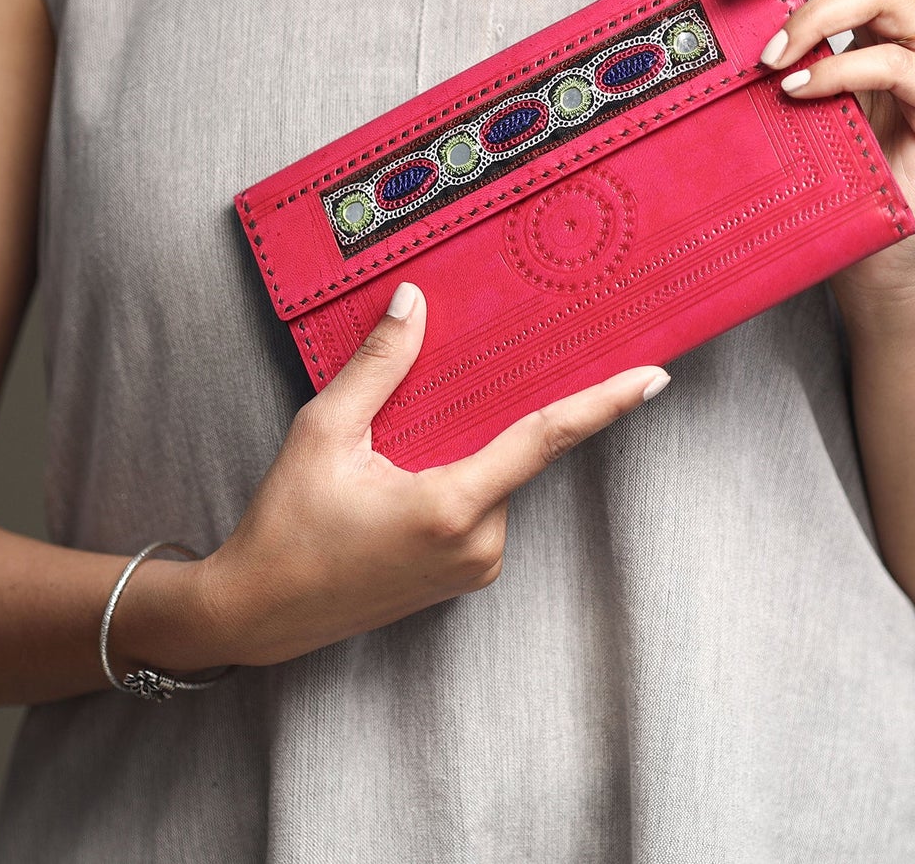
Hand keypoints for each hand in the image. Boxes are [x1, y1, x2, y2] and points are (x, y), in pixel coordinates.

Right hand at [180, 283, 668, 667]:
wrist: (260, 612)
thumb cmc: (287, 526)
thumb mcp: (324, 433)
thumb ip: (377, 366)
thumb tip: (414, 303)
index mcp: (452, 507)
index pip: (545, 439)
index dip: (605, 404)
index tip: (654, 378)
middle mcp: (479, 544)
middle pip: (512, 450)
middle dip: (491, 412)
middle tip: (446, 396)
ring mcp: (475, 567)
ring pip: (495, 476)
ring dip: (465, 447)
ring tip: (392, 455)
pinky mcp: (464, 577)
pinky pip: (481, 504)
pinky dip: (460, 475)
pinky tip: (404, 476)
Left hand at [715, 0, 914, 302]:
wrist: (875, 262)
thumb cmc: (829, 179)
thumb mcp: (785, 105)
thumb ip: (769, 56)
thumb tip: (705, 17)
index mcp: (877, 19)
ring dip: (814, 14)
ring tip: (765, 57)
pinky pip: (900, 66)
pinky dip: (841, 71)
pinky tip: (797, 90)